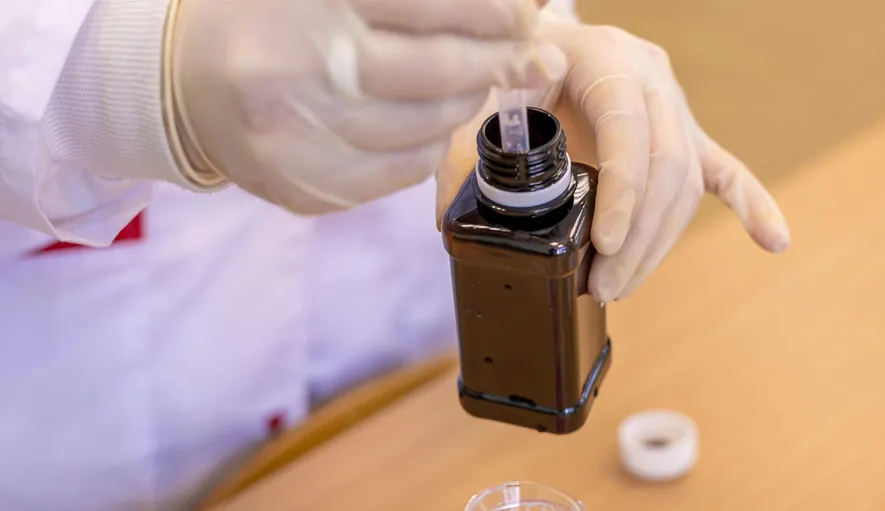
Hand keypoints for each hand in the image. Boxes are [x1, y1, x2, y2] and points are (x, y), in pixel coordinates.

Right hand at [168, 0, 564, 213]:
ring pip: (425, 126)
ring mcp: (296, 138)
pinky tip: (430, 124)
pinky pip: (401, 172)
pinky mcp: (302, 187)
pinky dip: (431, 146)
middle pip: (438, 70)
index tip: (527, 15)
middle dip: (497, 60)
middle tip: (528, 54)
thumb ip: (406, 1)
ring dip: (466, 103)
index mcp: (305, 3)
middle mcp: (295, 69)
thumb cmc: (263, 15)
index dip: (494, 12)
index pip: (429, 5)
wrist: (180, 81)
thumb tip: (513, 8)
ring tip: (472, 83)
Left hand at [438, 15, 789, 302]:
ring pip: (687, 181)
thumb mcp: (485, 98)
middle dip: (639, 235)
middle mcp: (651, 79)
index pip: (628, 129)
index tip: (603, 245)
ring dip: (660, 243)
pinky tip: (773, 239)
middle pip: (667, 165)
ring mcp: (673, 108)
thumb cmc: (514, 72)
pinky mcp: (685, 133)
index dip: (622, 192)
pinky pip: (724, 169)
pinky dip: (751, 203)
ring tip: (622, 286)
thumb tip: (453, 208)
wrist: (546, 46)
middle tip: (605, 285)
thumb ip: (466, 144)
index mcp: (605, 60)